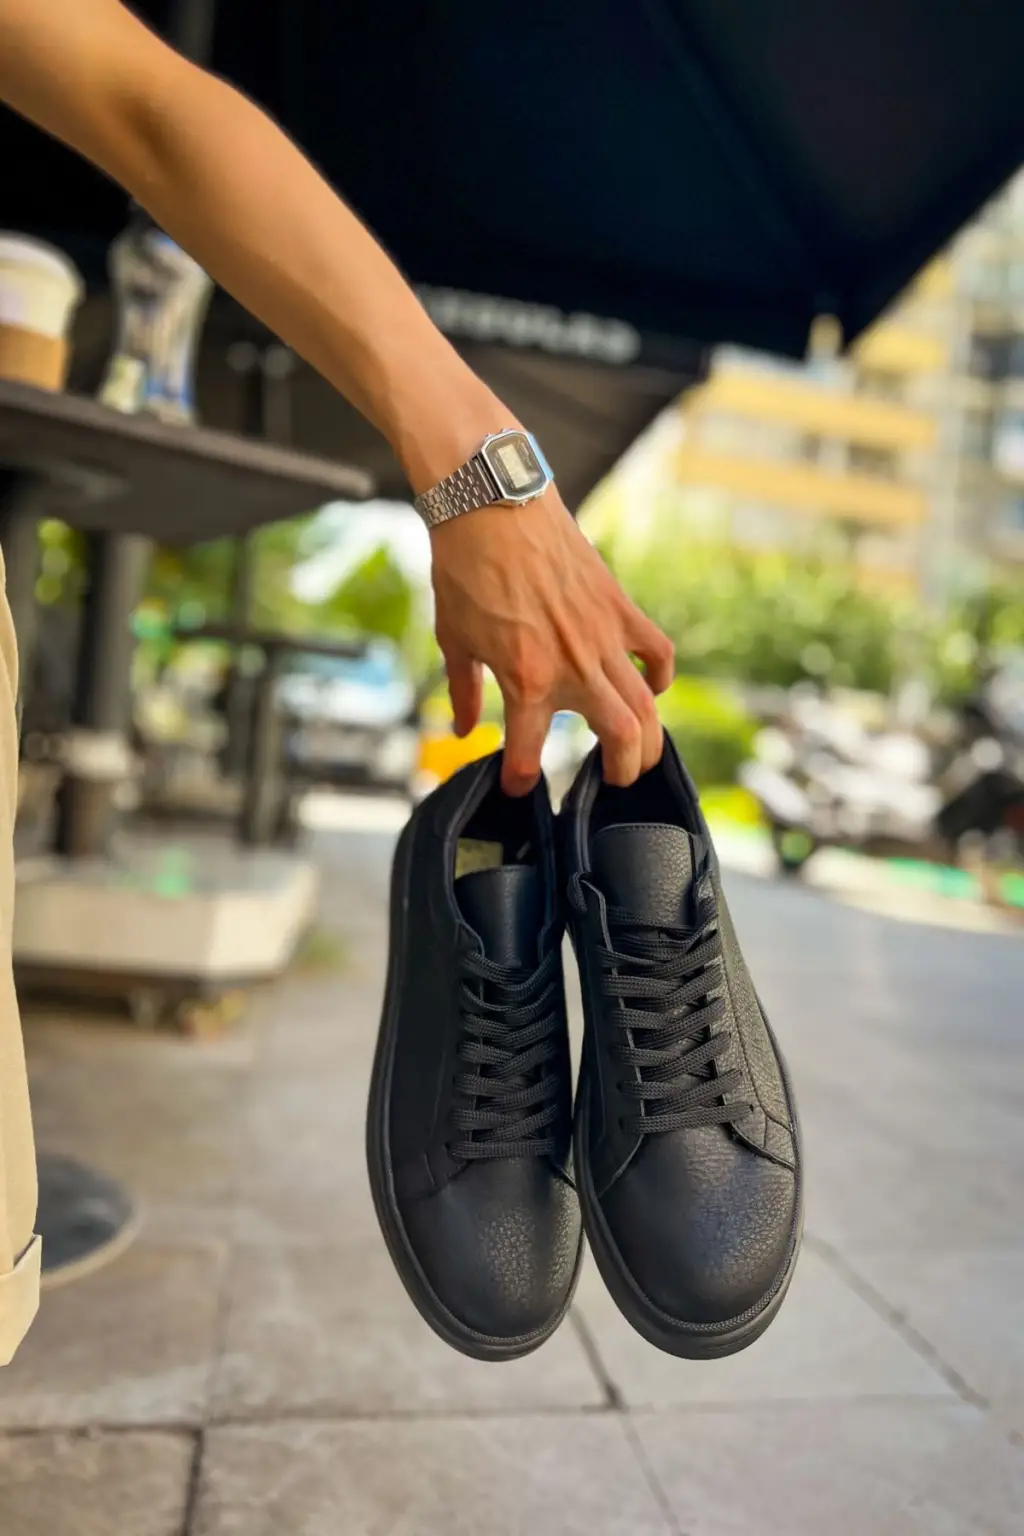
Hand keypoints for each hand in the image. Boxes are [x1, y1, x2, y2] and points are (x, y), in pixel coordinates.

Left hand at [430, 487, 674, 795]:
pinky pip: (656, 651)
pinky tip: (651, 688)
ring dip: (651, 738)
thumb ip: (462, 691)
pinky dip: (660, 675)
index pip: (528, 753)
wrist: (492, 503)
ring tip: (642, 754)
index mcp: (525, 679)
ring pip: (648, 705)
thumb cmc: (464, 568)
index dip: (520, 779)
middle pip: (622, 739)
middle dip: (623, 772)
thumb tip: (463, 729)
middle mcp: (573, 665)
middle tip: (613, 782)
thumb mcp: (453, 638)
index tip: (517, 787)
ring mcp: (602, 637)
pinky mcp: (618, 607)